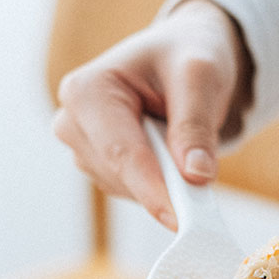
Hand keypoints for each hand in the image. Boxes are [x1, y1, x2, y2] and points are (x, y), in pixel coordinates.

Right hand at [52, 0, 251, 230]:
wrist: (179, 61)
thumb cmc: (183, 58)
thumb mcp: (199, 75)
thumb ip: (196, 124)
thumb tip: (197, 175)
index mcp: (86, 91)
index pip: (120, 153)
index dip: (152, 189)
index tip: (179, 220)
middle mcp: (74, 123)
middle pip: (121, 176)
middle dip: (164, 185)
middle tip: (205, 183)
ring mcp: (85, 151)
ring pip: (127, 190)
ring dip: (163, 182)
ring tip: (186, 148)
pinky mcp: (101, 170)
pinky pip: (133, 194)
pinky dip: (159, 187)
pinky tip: (172, 160)